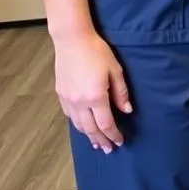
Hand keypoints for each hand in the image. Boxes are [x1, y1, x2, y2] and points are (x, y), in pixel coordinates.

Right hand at [53, 31, 131, 153]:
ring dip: (88, 135)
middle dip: (101, 140)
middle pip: (91, 129)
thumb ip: (121, 93)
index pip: (106, 124)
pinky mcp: (60, 94)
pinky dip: (78, 124)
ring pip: (78, 125)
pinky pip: (70, 115)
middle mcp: (80, 102)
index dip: (113, 134)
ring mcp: (68, 99)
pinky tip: (83, 126)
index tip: (120, 142)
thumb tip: (127, 110)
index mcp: (96, 96)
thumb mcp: (115, 70)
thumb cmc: (97, 52)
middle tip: (109, 149)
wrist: (73, 41)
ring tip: (97, 142)